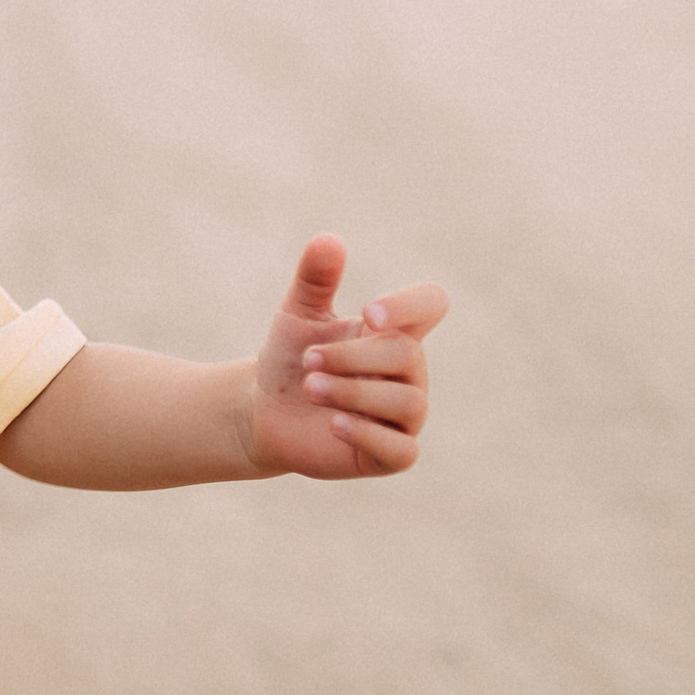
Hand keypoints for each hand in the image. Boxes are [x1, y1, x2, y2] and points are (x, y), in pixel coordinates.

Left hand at [247, 234, 447, 478]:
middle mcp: (408, 373)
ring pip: (408, 401)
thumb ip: (315, 280)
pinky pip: (401, 449)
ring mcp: (404, 416)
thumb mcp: (297, 315)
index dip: (409, 305)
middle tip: (309, 360)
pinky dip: (368, 433)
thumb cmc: (290, 358)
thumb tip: (329, 239)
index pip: (431, 304)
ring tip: (311, 387)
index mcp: (393, 332)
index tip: (368, 313)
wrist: (264, 411)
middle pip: (408, 355)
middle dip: (353, 356)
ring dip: (354, 392)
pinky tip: (334, 423)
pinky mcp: (390, 455)